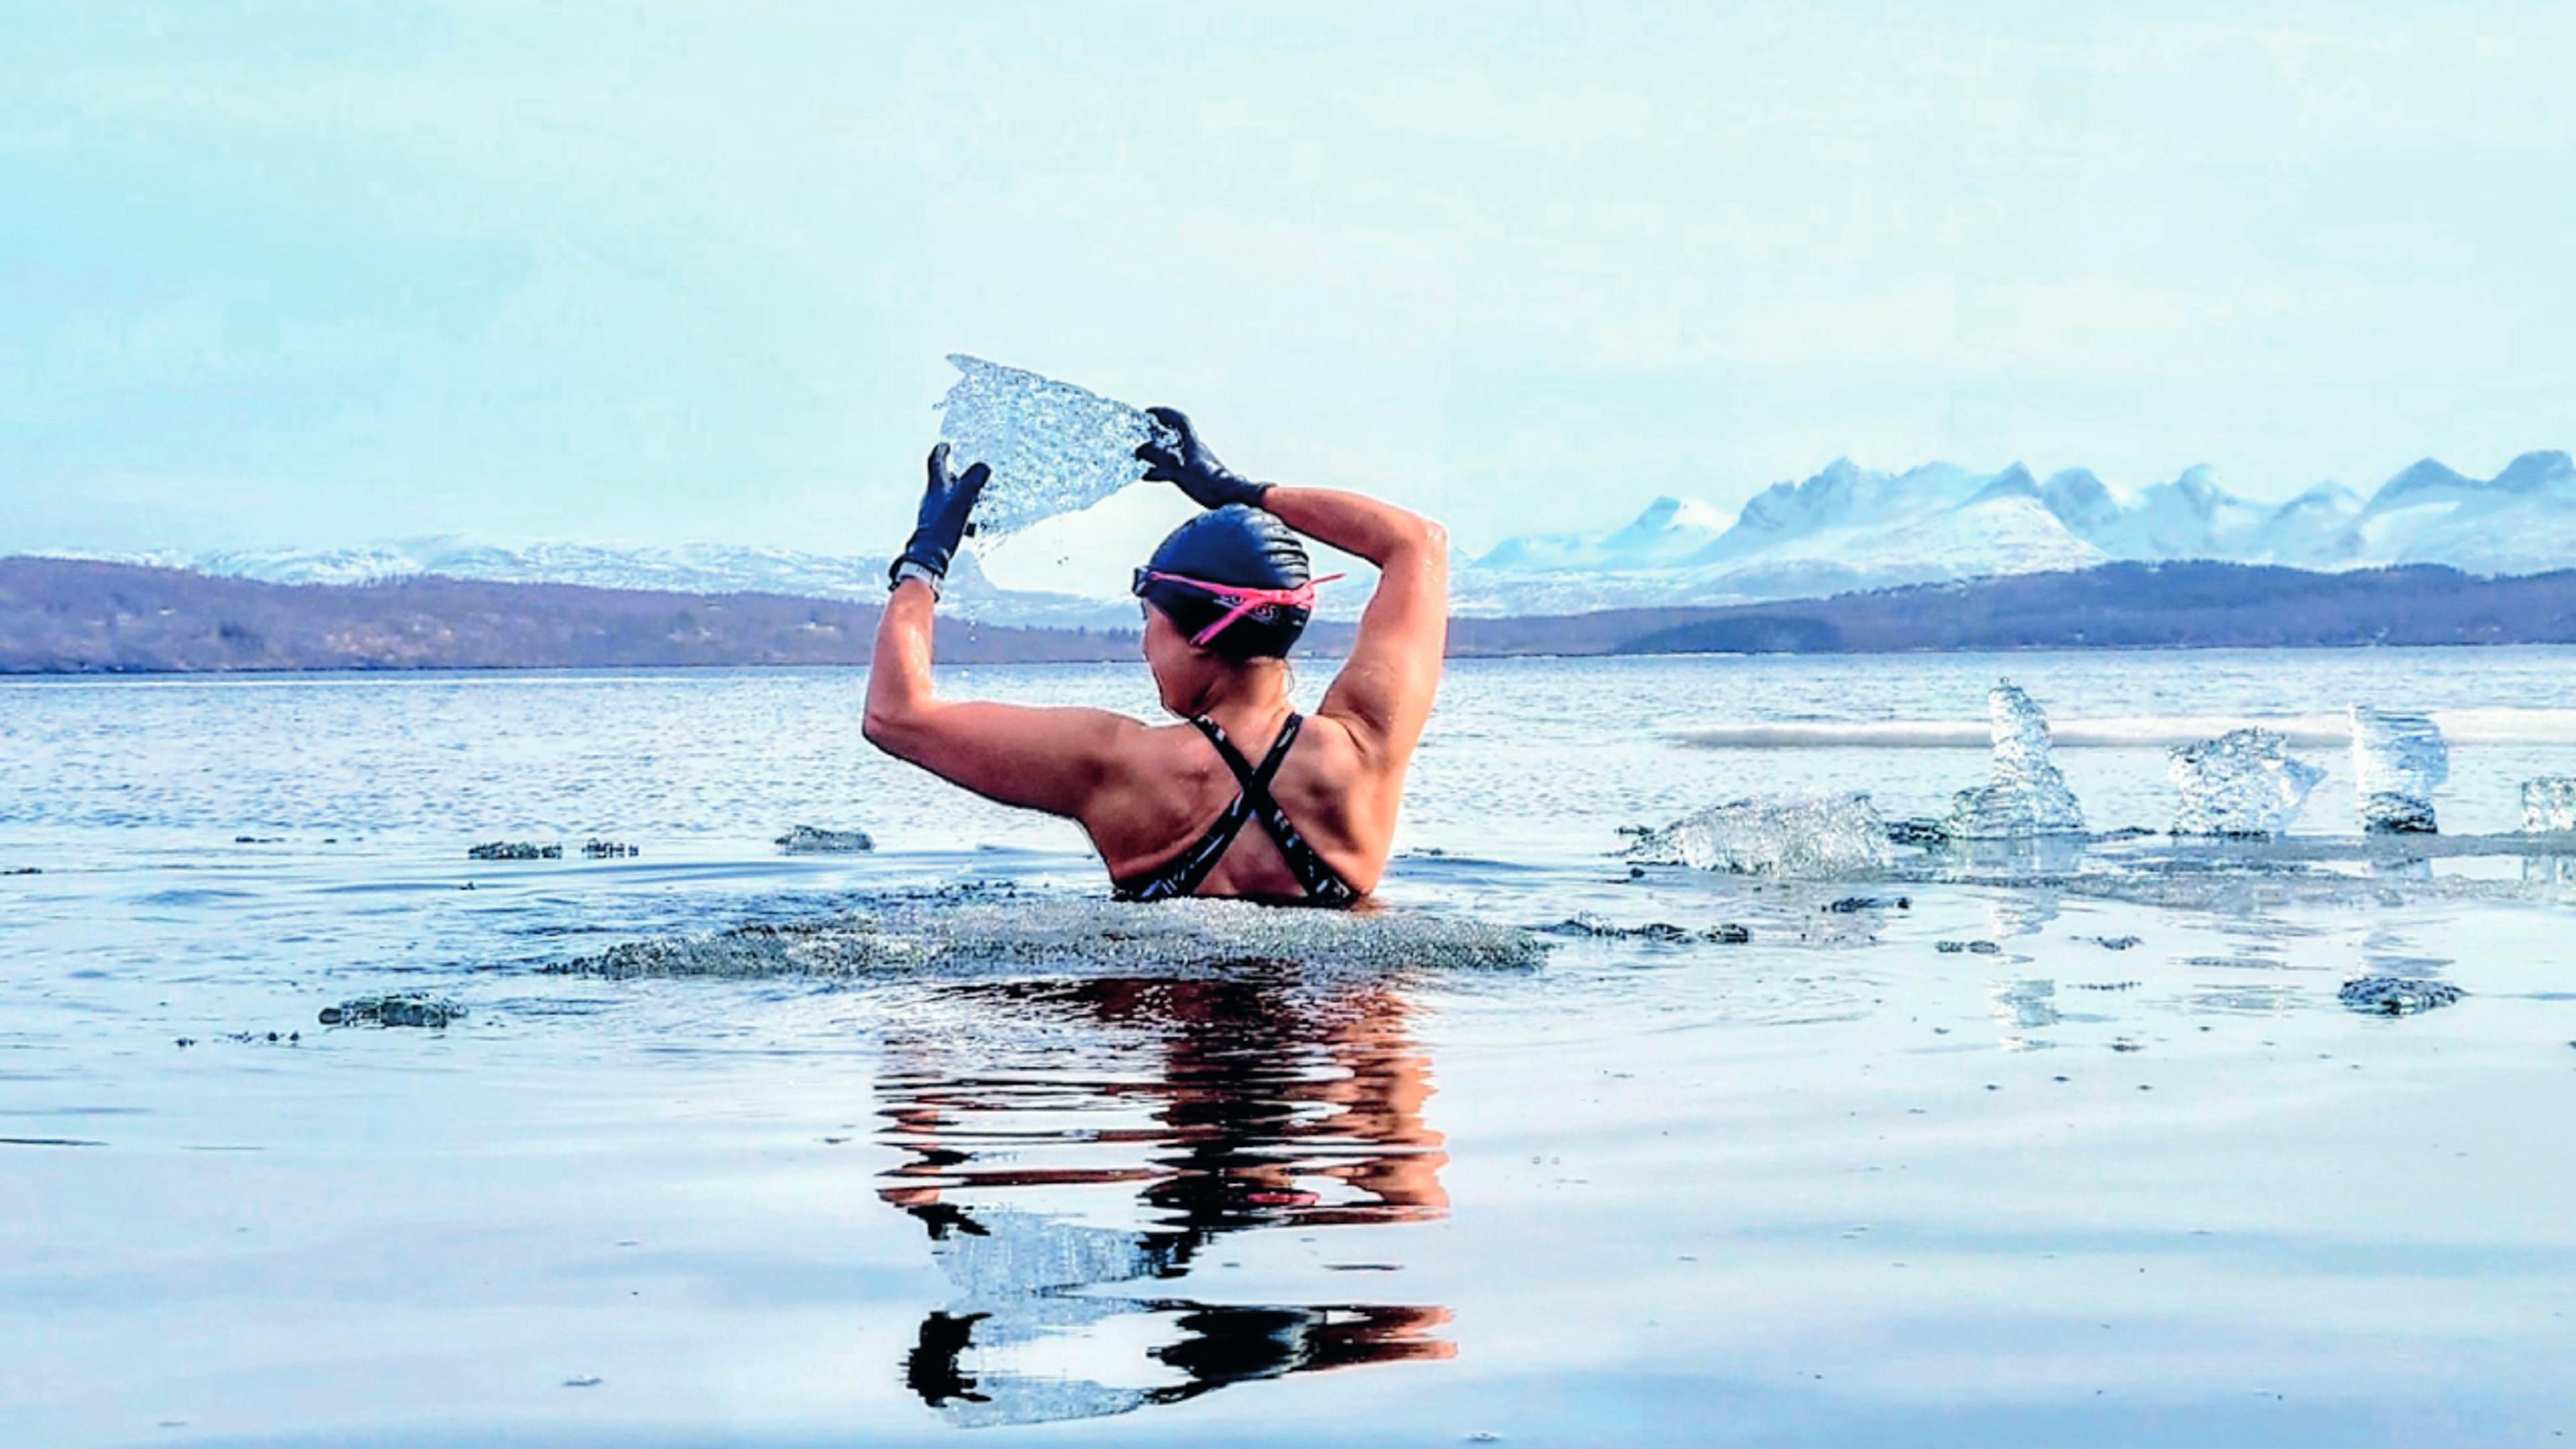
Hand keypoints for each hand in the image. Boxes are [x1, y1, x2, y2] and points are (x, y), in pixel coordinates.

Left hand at [890, 443, 988, 588]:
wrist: (929, 554)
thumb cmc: (943, 525)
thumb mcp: (963, 499)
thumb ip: (974, 480)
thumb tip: (983, 466)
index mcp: (936, 486)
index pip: (936, 462)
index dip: (941, 451)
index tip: (945, 445)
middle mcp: (931, 497)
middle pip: (941, 479)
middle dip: (953, 474)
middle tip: (962, 470)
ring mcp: (932, 512)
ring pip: (946, 497)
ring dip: (958, 494)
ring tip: (972, 497)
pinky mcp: (935, 527)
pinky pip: (949, 515)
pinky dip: (960, 513)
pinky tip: (970, 523)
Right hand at [1134, 407, 1269, 510]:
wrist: (1227, 497)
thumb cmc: (1208, 482)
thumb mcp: (1178, 468)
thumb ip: (1159, 458)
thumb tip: (1143, 449)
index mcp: (1193, 443)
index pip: (1179, 420)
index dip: (1164, 414)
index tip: (1150, 413)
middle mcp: (1196, 450)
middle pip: (1174, 436)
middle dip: (1157, 434)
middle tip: (1143, 436)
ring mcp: (1196, 462)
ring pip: (1173, 452)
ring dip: (1158, 453)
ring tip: (1142, 457)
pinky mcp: (1196, 476)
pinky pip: (1174, 468)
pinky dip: (1161, 469)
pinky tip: (1150, 475)